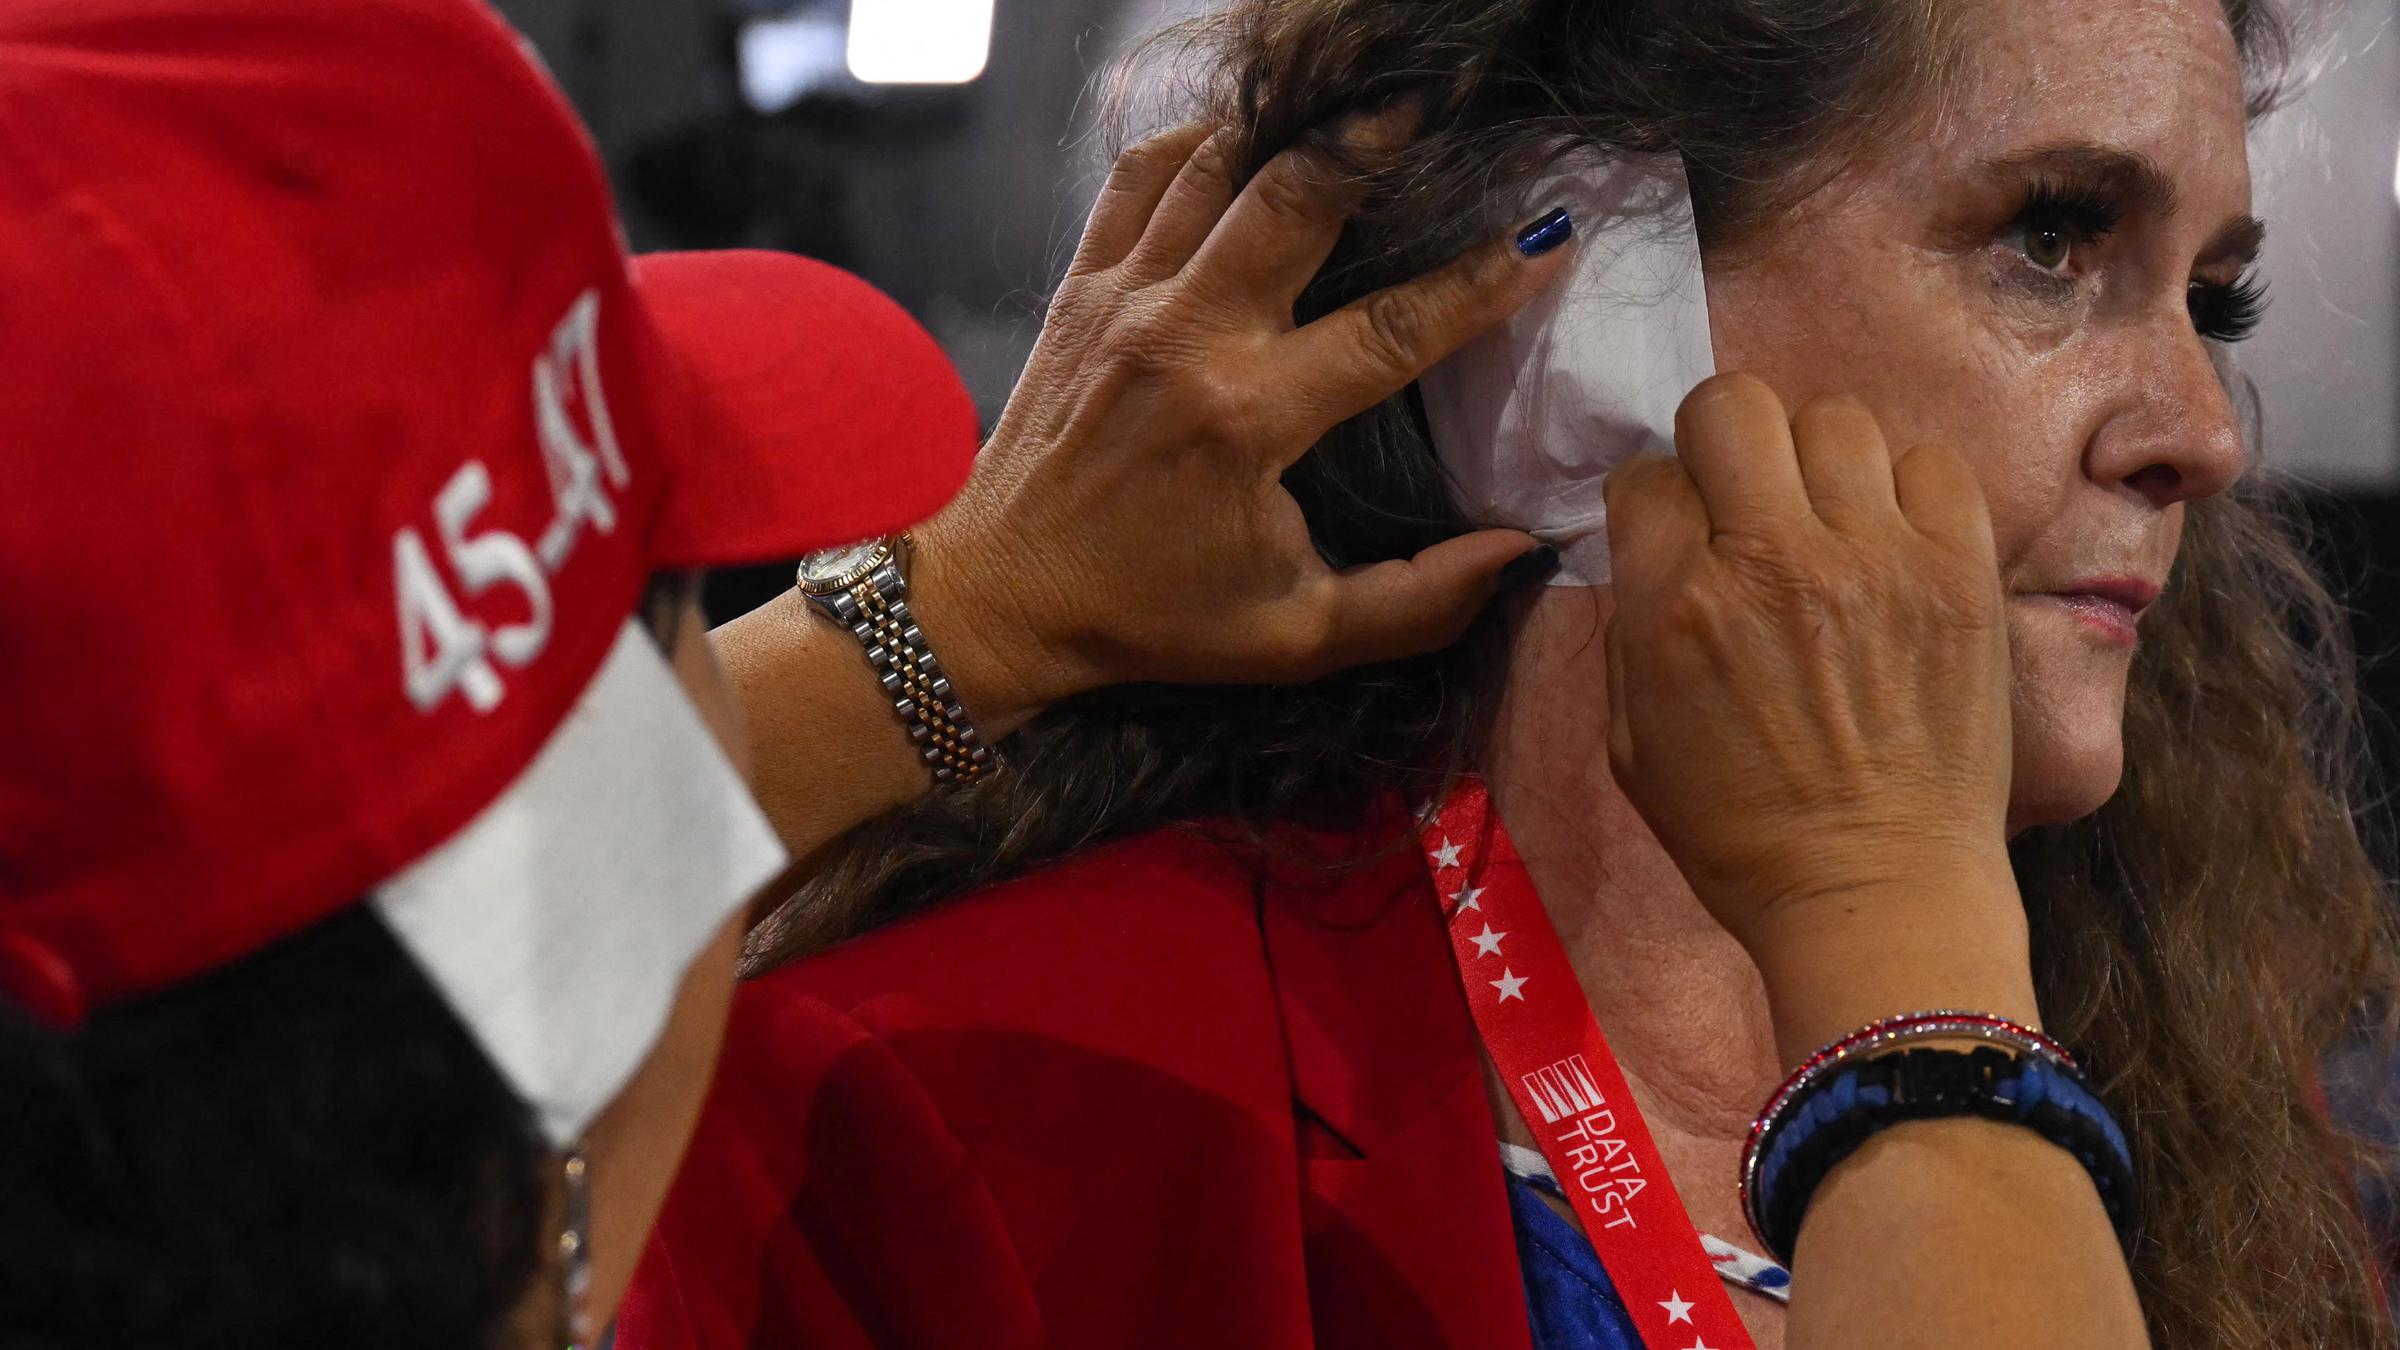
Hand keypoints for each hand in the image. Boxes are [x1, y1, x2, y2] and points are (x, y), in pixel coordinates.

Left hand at [913, 110, 1570, 721]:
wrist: (1001, 597)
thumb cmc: (1151, 618)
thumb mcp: (1294, 638)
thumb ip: (1418, 603)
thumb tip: (1521, 552)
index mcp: (1247, 421)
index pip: (1393, 331)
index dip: (1482, 283)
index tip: (1546, 240)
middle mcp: (1185, 339)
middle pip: (1295, 198)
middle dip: (1372, 140)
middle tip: (1434, 102)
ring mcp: (1125, 301)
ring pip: (1218, 167)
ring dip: (1293, 128)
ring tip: (1357, 105)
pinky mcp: (1081, 288)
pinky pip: (1140, 177)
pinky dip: (1197, 142)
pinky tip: (1248, 138)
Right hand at [1602, 376, 2033, 1049]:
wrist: (1878, 891)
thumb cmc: (1741, 834)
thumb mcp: (1633, 743)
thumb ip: (1634, 629)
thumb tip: (1654, 549)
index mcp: (1678, 607)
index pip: (1646, 475)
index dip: (1656, 503)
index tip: (1679, 537)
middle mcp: (1772, 560)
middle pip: (1732, 405)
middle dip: (1723, 445)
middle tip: (1744, 501)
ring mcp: (1877, 557)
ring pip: (1833, 419)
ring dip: (1817, 464)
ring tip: (1829, 522)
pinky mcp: (1961, 570)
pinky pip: (1930, 462)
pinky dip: (1905, 490)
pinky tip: (1894, 544)